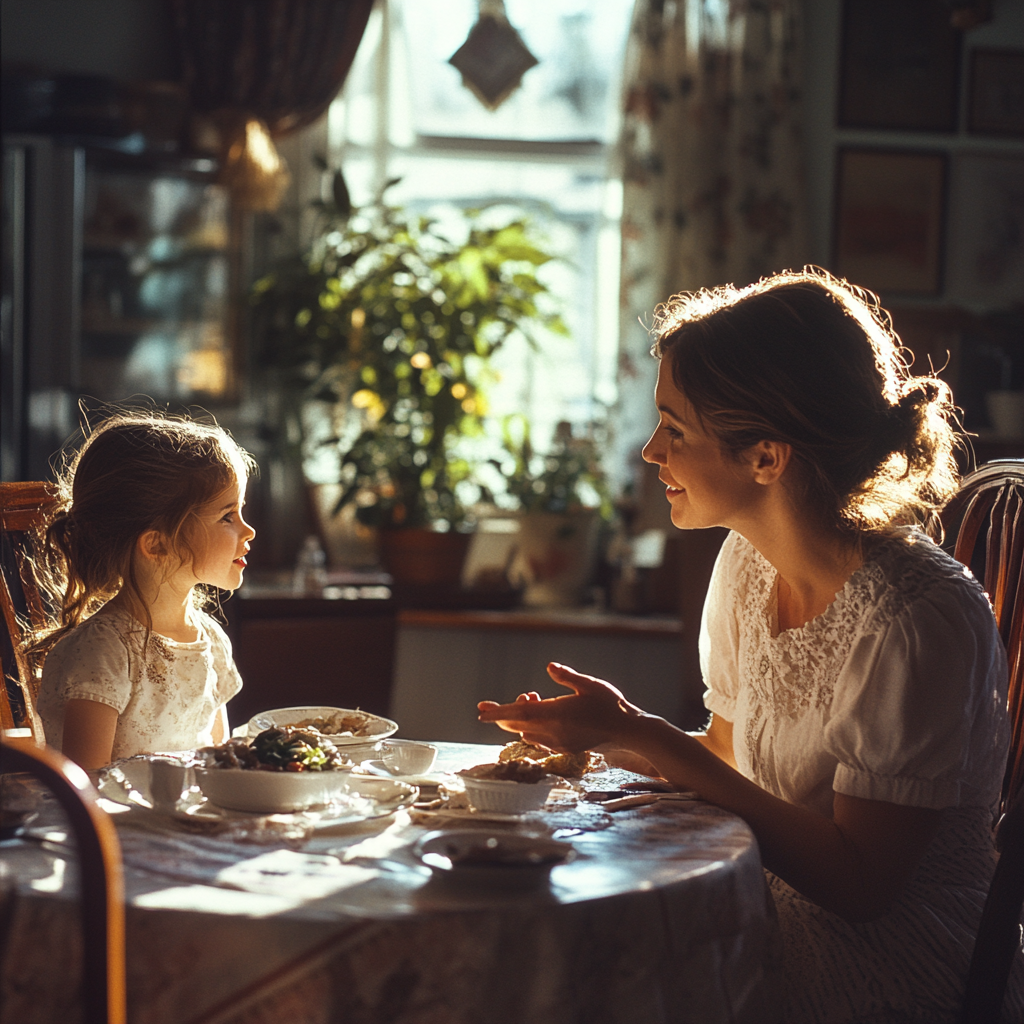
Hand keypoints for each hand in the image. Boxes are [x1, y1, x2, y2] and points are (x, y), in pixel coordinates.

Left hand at [477, 662, 645, 753]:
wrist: (628, 731)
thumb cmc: (610, 704)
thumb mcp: (588, 684)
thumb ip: (566, 676)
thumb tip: (549, 667)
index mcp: (556, 713)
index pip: (519, 714)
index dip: (498, 714)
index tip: (481, 712)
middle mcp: (553, 731)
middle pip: (517, 726)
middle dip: (502, 716)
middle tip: (487, 707)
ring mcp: (559, 742)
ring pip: (527, 732)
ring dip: (521, 719)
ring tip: (531, 698)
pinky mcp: (565, 747)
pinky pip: (540, 739)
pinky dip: (532, 727)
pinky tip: (542, 713)